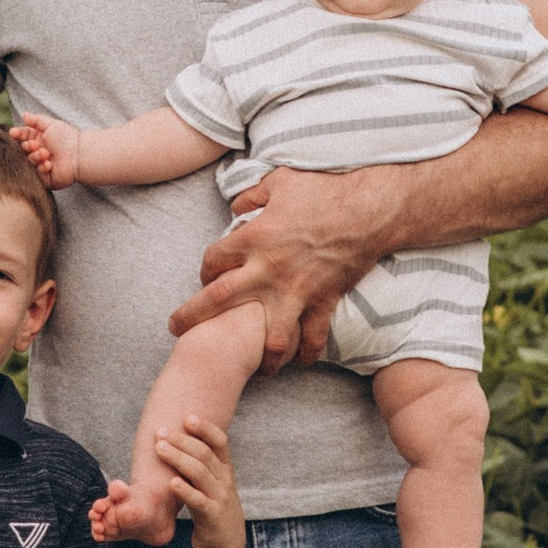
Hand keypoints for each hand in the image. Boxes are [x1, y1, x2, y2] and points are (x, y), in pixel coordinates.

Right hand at [11, 113, 79, 189]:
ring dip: (35, 157)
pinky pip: (35, 175)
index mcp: (37, 139)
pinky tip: (49, 164)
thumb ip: (36, 120)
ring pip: (28, 162)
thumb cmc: (67, 138)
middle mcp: (37, 152)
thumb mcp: (50, 124)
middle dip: (27, 147)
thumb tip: (23, 115)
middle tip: (36, 145)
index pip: (21, 137)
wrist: (80, 154)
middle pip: (22, 150)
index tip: (14, 133)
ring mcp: (39, 165)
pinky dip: (41, 168)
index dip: (17, 135)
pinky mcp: (44, 178)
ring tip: (45, 154)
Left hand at [152, 416, 243, 547]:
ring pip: (200, 472)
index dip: (206, 428)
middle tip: (161, 433)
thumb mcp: (213, 484)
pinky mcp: (212, 516)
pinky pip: (198, 500)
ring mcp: (220, 498)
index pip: (221, 442)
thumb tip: (179, 438)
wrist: (225, 546)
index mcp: (225, 470)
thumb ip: (202, 464)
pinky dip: (184, 490)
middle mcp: (225, 481)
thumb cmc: (212, 509)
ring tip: (159, 448)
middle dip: (181, 440)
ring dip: (178, 458)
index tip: (188, 417)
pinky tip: (171, 483)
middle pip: (205, 453)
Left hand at [165, 165, 378, 367]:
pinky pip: (313, 337)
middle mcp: (269, 269)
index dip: (204, 269)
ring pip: (269, 336)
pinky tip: (297, 361)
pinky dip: (306, 353)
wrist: (370, 208)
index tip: (206, 275)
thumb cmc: (324, 189)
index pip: (213, 260)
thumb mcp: (280, 181)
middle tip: (177, 330)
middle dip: (193, 317)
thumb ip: (252, 196)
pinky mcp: (324, 301)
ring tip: (250, 366)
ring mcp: (297, 290)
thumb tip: (238, 208)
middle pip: (220, 300)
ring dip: (257, 354)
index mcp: (254, 238)